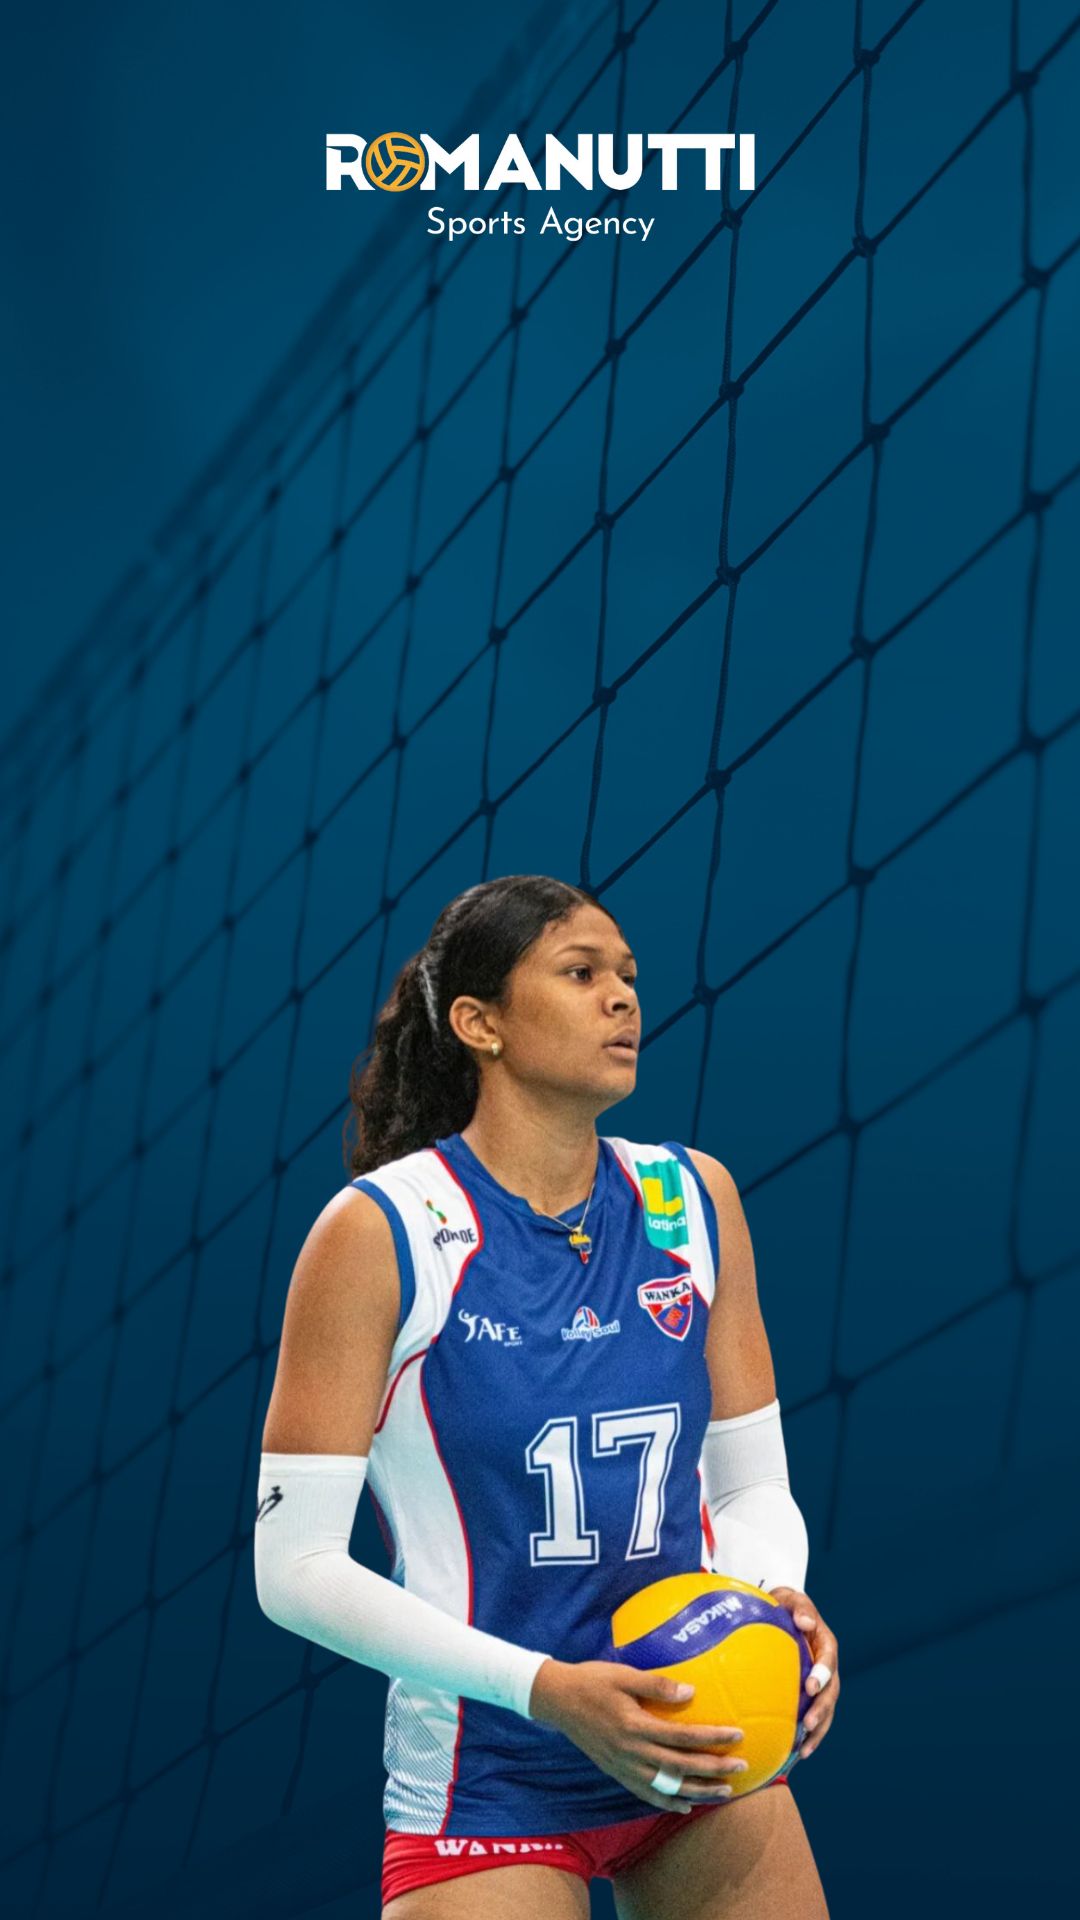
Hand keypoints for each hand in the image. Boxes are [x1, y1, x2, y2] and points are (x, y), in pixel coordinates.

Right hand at [529, 1658, 747, 1813]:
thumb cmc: (592, 1681)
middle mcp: (632, 1752)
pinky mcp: (617, 1772)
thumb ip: (657, 1684)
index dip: (712, 1738)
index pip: (683, 1737)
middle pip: (681, 1767)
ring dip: (698, 1791)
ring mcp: (624, 1767)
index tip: (738, 1736)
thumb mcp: (623, 1674)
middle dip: (714, 1770)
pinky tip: (685, 1806)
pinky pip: (646, 1794)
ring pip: (668, 1787)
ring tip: (724, 1792)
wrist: (557, 1701)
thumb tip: (692, 1691)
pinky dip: (667, 1803)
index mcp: (636, 1726)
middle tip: (742, 1768)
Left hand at [768, 1586, 838, 1760]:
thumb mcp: (791, 1599)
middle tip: (809, 1723)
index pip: (829, 1658)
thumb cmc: (785, 1605)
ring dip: (818, 1731)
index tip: (811, 1686)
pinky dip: (807, 1735)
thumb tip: (805, 1622)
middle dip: (822, 1709)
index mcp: (825, 1642)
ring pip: (826, 1711)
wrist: (781, 1614)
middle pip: (831, 1691)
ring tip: (804, 1749)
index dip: (823, 1673)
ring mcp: (820, 1683)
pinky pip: (813, 1717)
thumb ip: (799, 1607)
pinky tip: (794, 1753)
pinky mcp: (810, 1697)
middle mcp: (827, 1666)